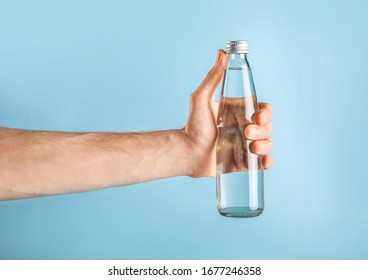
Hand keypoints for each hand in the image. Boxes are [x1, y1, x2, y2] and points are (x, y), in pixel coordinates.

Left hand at [184, 49, 272, 176]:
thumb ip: (212, 78)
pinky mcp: (243, 162)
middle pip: (268, 126)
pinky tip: (263, 162)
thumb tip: (222, 53)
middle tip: (247, 133)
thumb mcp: (201, 99)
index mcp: (239, 113)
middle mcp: (245, 128)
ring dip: (265, 145)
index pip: (263, 109)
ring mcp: (245, 146)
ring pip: (268, 143)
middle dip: (262, 130)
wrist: (187, 152)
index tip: (257, 116)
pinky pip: (262, 162)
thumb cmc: (192, 126)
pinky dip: (267, 162)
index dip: (266, 113)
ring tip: (251, 148)